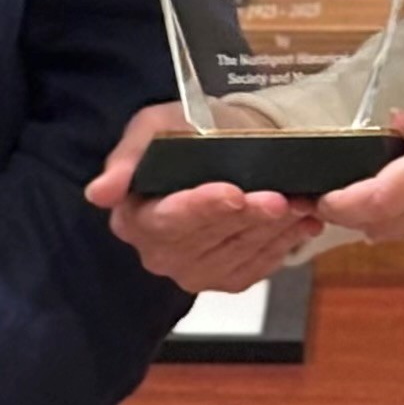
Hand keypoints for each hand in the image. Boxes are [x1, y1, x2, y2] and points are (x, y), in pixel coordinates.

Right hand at [86, 102, 321, 291]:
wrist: (224, 145)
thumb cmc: (186, 132)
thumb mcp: (155, 125)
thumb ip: (128, 156)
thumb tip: (100, 193)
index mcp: (134, 217)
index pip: (166, 220)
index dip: (200, 209)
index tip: (232, 193)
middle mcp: (159, 253)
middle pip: (207, 240)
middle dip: (246, 218)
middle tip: (281, 198)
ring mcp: (194, 271)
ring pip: (237, 253)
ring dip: (272, 230)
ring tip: (301, 204)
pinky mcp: (226, 279)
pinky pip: (257, 267)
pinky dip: (284, 244)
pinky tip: (303, 223)